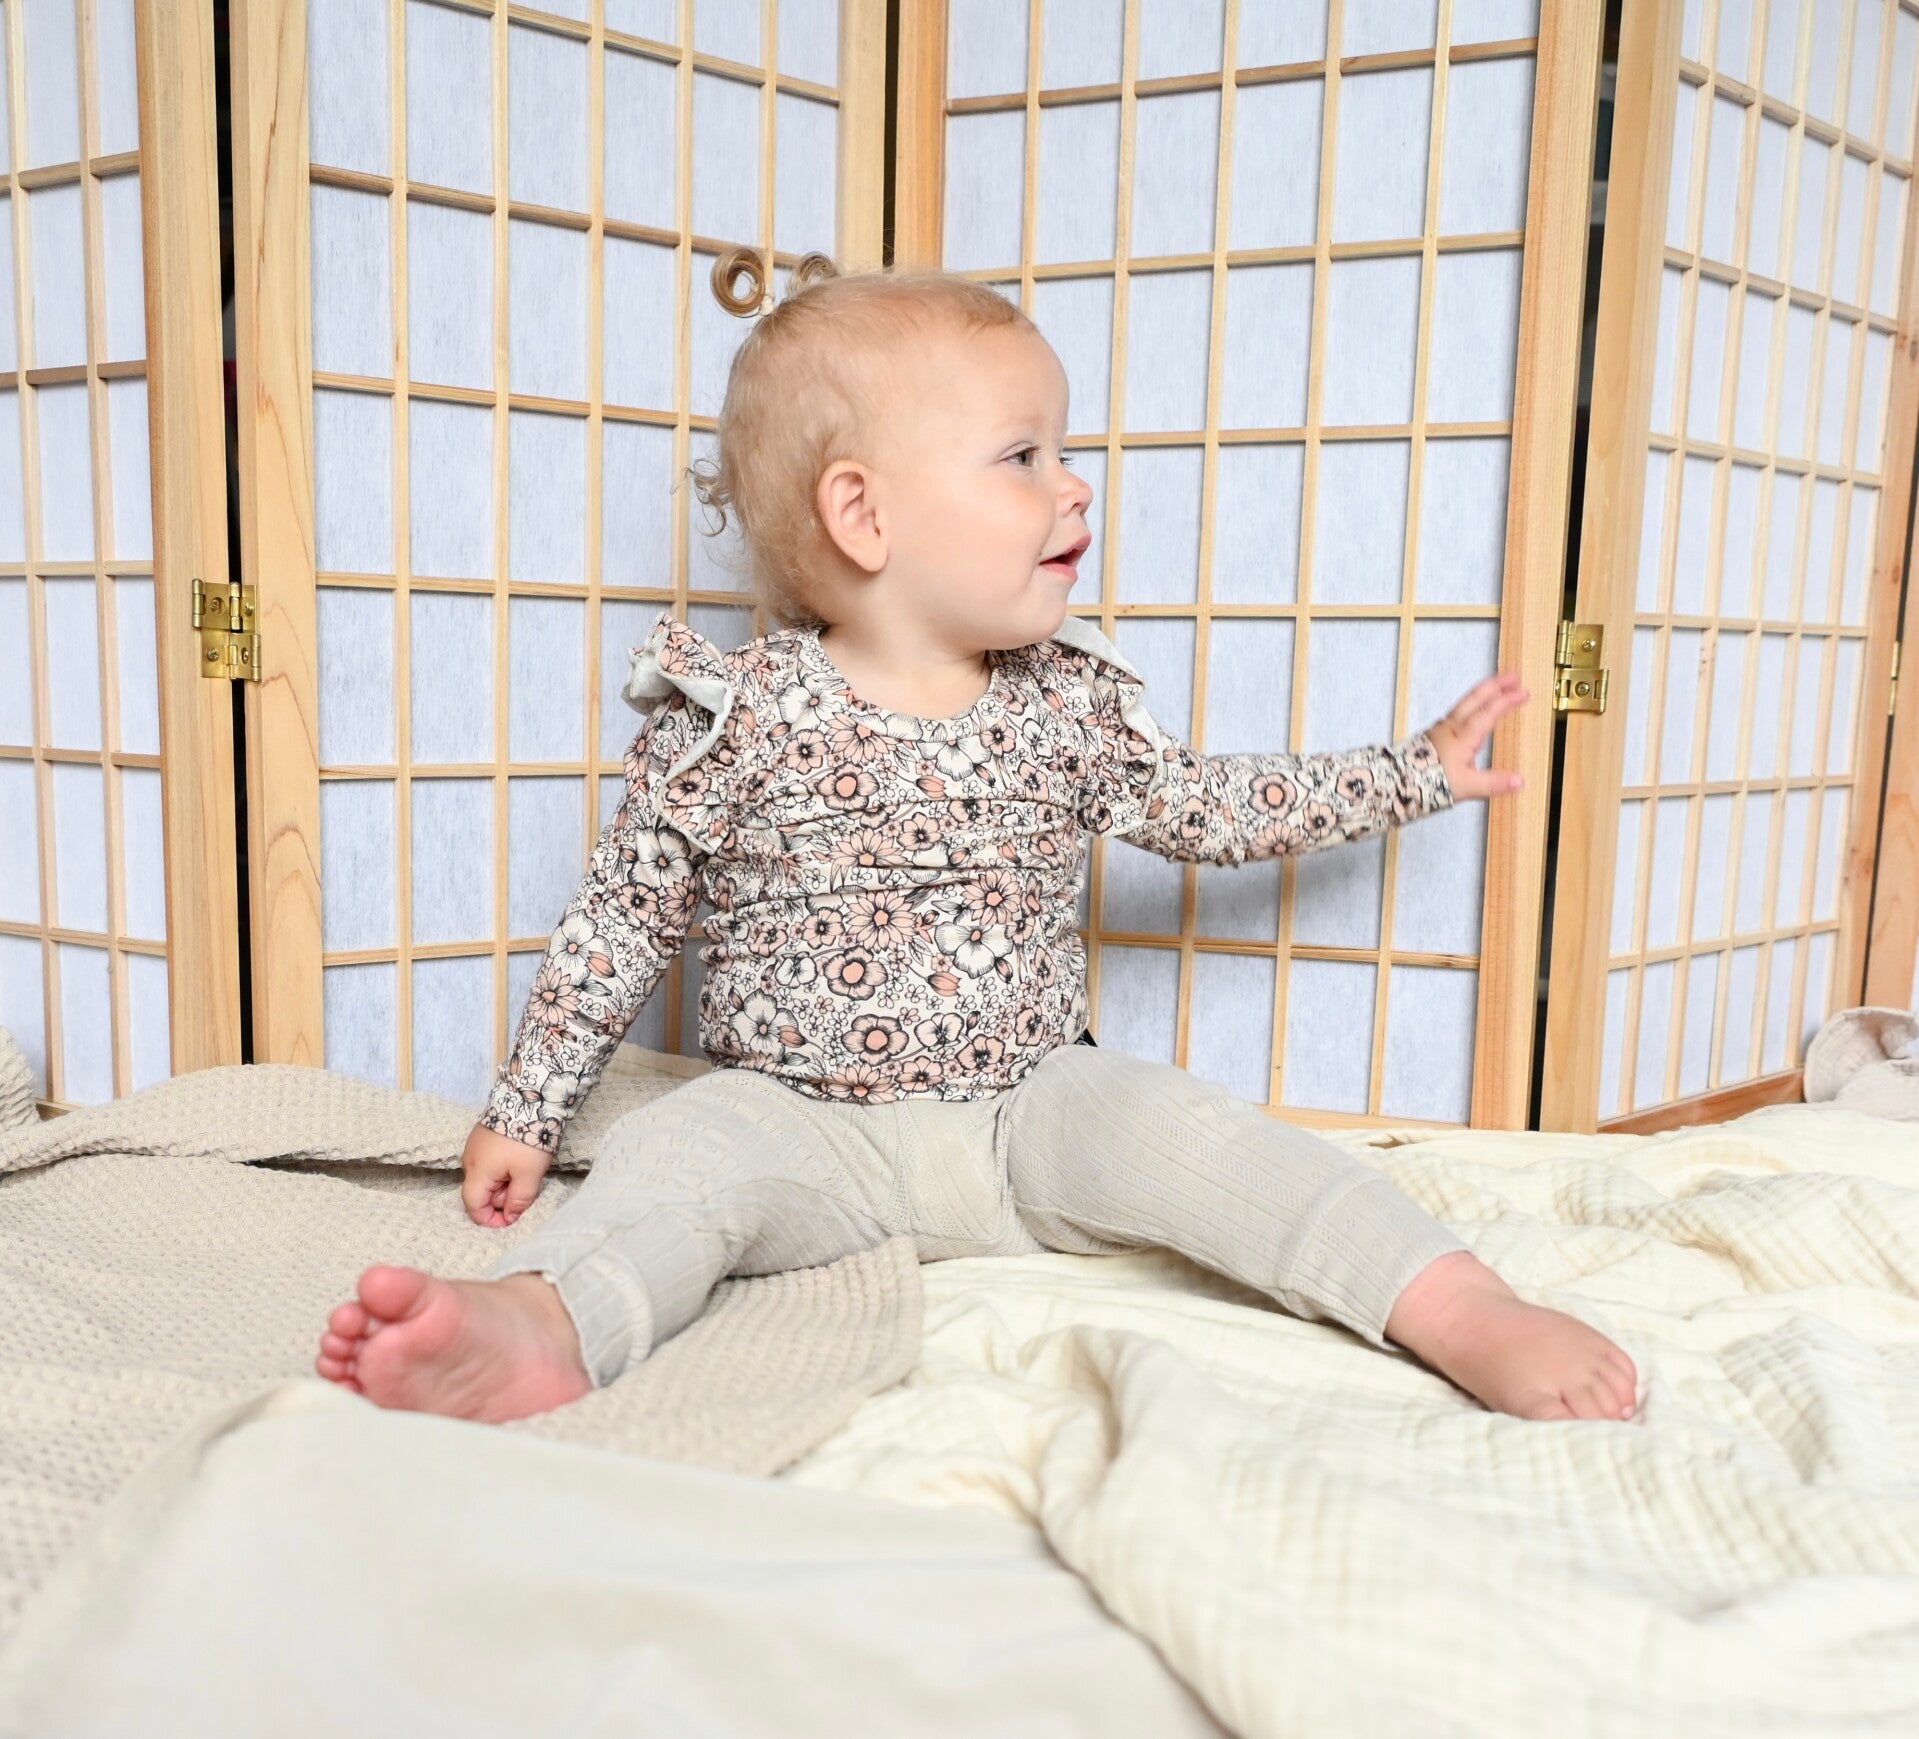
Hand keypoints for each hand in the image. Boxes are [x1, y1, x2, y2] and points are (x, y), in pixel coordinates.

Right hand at [461, 1121, 553, 1227]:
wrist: (529, 1100)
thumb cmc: (528, 1141)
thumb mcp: (529, 1174)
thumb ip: (519, 1200)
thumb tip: (510, 1217)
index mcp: (477, 1172)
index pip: (474, 1206)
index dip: (490, 1220)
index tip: (510, 1222)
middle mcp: (470, 1160)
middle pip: (481, 1192)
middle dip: (502, 1199)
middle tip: (525, 1191)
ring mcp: (475, 1146)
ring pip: (487, 1177)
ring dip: (505, 1183)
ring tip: (526, 1174)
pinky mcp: (484, 1136)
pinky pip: (491, 1163)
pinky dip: (504, 1169)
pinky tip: (521, 1162)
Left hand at [1426, 674, 1528, 801]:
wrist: (1396, 782)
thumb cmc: (1429, 783)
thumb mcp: (1465, 786)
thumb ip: (1493, 783)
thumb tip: (1520, 781)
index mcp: (1462, 736)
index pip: (1489, 712)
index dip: (1507, 700)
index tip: (1524, 692)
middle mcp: (1451, 727)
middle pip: (1475, 698)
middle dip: (1495, 684)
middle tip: (1514, 675)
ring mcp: (1440, 729)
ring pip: (1464, 703)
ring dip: (1482, 692)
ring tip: (1497, 686)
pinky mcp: (1433, 735)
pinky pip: (1456, 713)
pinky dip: (1470, 705)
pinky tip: (1473, 711)